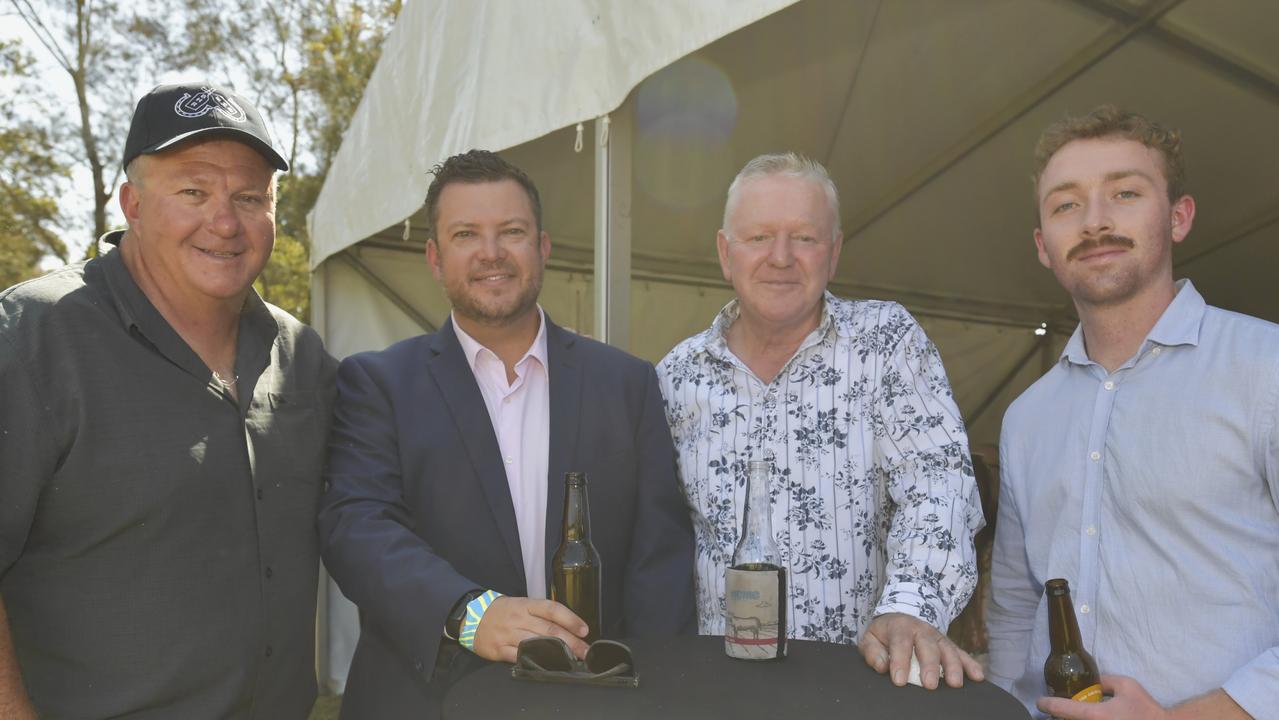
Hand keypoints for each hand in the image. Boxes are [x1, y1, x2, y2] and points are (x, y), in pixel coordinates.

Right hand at [470, 596, 589, 662]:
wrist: (470, 616)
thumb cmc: (502, 611)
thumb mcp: (520, 604)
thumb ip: (540, 613)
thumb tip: (566, 625)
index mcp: (526, 605)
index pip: (552, 609)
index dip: (570, 619)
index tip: (584, 630)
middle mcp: (518, 618)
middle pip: (549, 630)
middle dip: (571, 642)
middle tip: (586, 651)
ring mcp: (508, 634)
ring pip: (537, 644)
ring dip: (557, 653)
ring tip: (572, 660)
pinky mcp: (499, 649)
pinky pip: (518, 656)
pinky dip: (534, 661)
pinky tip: (547, 666)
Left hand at [858, 612, 984, 688]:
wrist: (903, 615)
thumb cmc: (886, 632)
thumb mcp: (871, 637)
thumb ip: (872, 651)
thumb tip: (882, 666)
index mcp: (900, 627)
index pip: (900, 643)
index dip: (899, 661)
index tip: (899, 680)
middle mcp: (922, 630)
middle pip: (928, 647)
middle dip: (930, 666)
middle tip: (930, 684)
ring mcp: (938, 637)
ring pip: (948, 650)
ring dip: (953, 667)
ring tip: (955, 683)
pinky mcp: (949, 645)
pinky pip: (962, 654)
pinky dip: (971, 664)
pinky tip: (978, 676)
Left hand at [1038, 677, 1249, 719]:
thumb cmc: (1145, 708)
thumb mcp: (1125, 685)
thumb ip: (1104, 681)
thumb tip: (1091, 682)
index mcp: (1096, 715)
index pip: (1062, 709)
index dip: (1048, 704)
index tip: (1041, 701)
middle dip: (1058, 716)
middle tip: (1054, 709)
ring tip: (1067, 713)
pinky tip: (1081, 717)